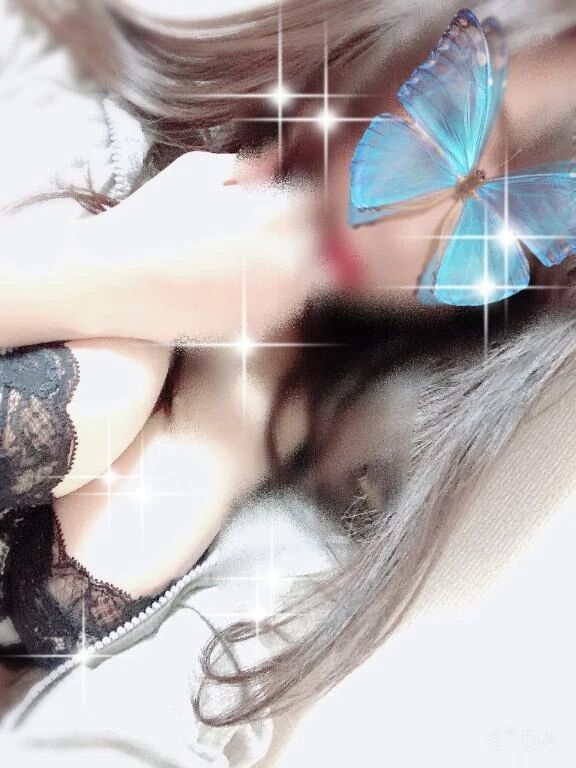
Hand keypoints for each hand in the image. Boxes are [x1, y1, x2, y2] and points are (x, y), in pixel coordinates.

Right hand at [87, 149, 338, 343]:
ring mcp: (276, 300)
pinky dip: (277, 293)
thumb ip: (249, 164)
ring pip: (311, 278)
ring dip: (296, 264)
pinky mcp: (259, 328)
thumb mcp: (197, 172)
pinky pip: (287, 306)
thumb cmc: (152, 219)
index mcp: (278, 214)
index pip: (318, 200)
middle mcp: (287, 260)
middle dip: (302, 231)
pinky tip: (244, 280)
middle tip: (270, 225)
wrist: (116, 281)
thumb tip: (279, 157)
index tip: (287, 194)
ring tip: (253, 254)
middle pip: (321, 242)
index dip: (301, 194)